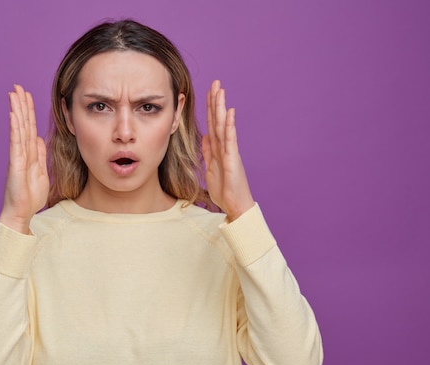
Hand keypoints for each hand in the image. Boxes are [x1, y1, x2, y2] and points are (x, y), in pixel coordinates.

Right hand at [0, 84, 48, 233]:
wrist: (21, 212)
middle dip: (20, 104)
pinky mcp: (15, 164)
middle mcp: (22, 152)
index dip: (28, 111)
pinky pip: (16, 143)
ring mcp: (17, 157)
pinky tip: (13, 115)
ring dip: (16, 111)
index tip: (26, 95)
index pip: (29, 127)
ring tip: (14, 94)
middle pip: (22, 124)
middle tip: (17, 86)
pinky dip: (15, 129)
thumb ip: (39, 155)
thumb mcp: (41, 172)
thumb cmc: (29, 196)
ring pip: (18, 129)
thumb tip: (38, 139)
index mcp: (29, 153)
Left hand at [201, 80, 253, 221]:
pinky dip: (229, 125)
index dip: (209, 108)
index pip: (212, 124)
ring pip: (223, 125)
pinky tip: (229, 112)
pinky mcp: (233, 159)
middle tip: (215, 82)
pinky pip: (230, 139)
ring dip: (221, 107)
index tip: (208, 92)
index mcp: (217, 148)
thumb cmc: (225, 190)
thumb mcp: (211, 168)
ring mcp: (229, 151)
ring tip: (220, 90)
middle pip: (217, 120)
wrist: (235, 206)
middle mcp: (224, 147)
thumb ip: (208, 152)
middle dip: (215, 101)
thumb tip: (204, 137)